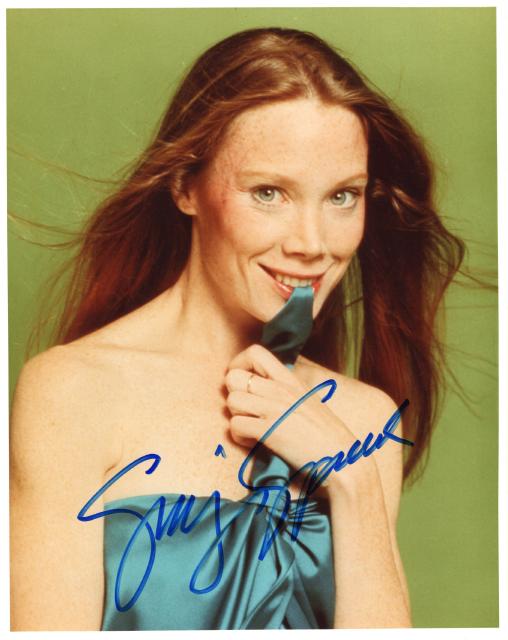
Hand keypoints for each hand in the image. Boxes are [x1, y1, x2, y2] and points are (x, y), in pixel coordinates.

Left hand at [224, 344, 368, 493]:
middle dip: (233, 394)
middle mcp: (280, 389)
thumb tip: (263, 386)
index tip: (243, 384)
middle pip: (233, 377)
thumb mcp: (308, 401)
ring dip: (236, 417)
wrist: (344, 459)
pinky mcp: (269, 431)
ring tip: (252, 429)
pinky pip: (235, 426)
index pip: (255, 352)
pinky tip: (255, 443)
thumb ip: (287, 391)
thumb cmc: (327, 435)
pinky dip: (240, 437)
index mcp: (291, 379)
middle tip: (246, 410)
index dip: (239, 365)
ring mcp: (274, 409)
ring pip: (231, 401)